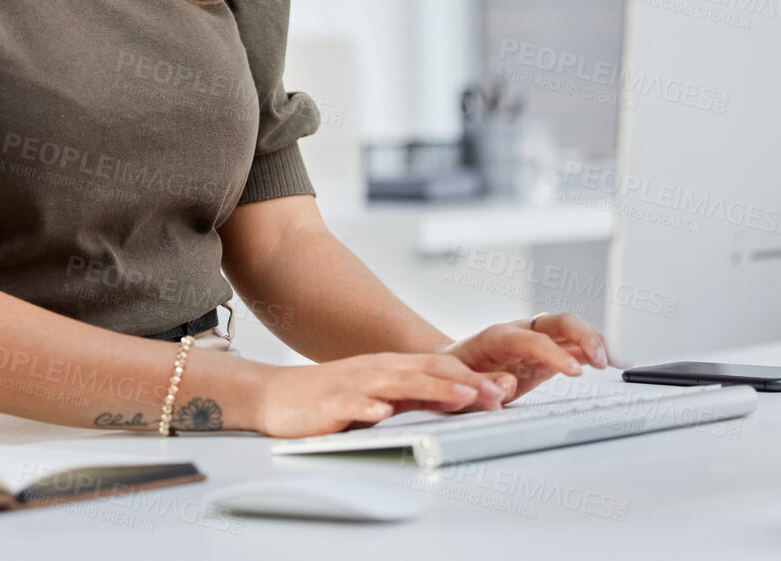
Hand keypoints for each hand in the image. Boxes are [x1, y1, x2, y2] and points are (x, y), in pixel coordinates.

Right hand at [252, 353, 511, 438]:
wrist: (277, 396)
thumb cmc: (331, 397)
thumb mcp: (380, 395)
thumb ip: (415, 397)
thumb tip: (460, 400)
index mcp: (390, 368)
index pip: (437, 367)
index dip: (471, 377)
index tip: (503, 389)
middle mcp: (376, 371)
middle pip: (426, 372)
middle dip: (464, 382)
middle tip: (497, 393)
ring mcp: (353, 385)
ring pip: (396, 384)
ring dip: (430, 389)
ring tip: (460, 396)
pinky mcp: (328, 403)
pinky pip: (349, 403)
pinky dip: (367, 407)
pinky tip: (381, 413)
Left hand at [447, 312, 614, 403]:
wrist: (451, 365)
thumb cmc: (454, 374)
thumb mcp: (459, 383)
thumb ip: (481, 385)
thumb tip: (506, 385)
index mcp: (497, 338)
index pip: (531, 339)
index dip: (555, 353)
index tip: (575, 371)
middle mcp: (520, 332)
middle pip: (557, 322)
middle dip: (584, 336)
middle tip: (603, 361)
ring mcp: (536, 339)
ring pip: (571, 330)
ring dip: (596, 342)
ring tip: (618, 362)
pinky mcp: (547, 352)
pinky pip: (575, 345)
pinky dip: (596, 351)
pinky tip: (617, 361)